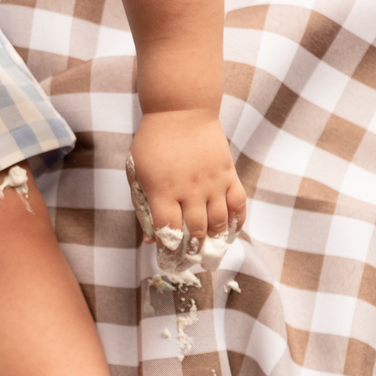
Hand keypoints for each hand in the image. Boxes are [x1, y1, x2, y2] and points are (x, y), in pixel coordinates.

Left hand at [127, 109, 246, 249]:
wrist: (181, 110)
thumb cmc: (153, 143)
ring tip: (209, 255)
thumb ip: (143, 207)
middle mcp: (189, 189)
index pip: (168, 231)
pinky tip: (231, 233)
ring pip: (219, 222)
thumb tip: (150, 238)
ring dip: (214, 243)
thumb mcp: (137, 174)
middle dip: (192, 254)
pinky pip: (239, 203)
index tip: (166, 263)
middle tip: (189, 266)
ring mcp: (212, 182)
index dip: (168, 252)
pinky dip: (237, 221)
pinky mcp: (228, 173)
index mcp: (161, 190)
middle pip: (195, 231)